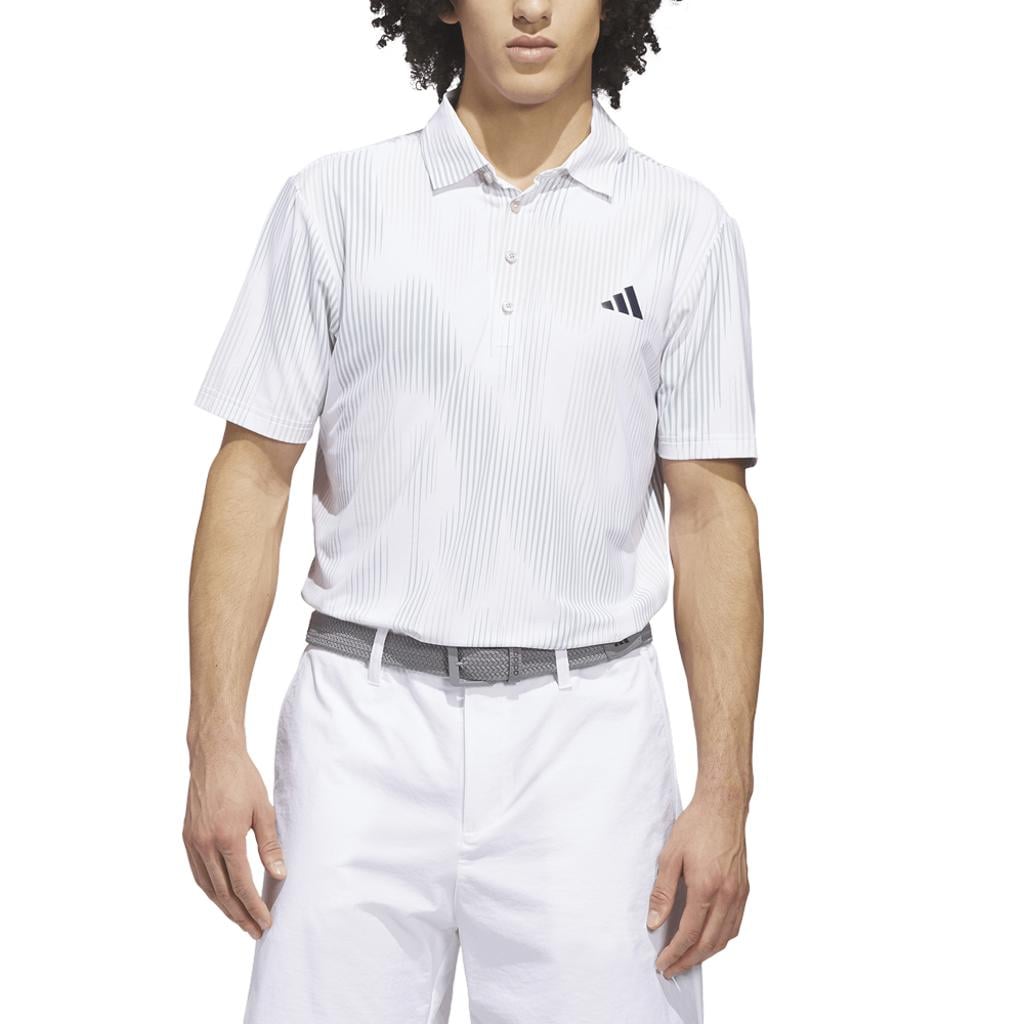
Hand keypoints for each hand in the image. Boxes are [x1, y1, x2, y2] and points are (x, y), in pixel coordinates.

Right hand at [182, 746, 285, 938]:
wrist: (214, 756)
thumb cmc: (242, 779)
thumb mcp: (263, 810)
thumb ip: (269, 845)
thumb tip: (279, 875)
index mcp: (226, 838)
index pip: (242, 885)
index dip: (254, 907)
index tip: (266, 922)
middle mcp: (205, 844)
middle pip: (223, 892)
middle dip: (240, 916)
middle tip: (255, 931)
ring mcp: (193, 842)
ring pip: (207, 887)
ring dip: (224, 907)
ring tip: (240, 920)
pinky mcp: (187, 837)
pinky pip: (198, 873)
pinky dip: (210, 890)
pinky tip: (221, 897)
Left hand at [647, 791, 749, 976]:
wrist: (724, 807)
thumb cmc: (696, 826)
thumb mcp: (670, 855)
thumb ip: (663, 892)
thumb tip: (654, 922)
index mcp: (706, 887)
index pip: (689, 933)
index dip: (675, 953)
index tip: (663, 963)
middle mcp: (727, 895)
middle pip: (709, 943)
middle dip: (688, 960)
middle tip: (672, 969)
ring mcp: (739, 894)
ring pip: (725, 938)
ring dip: (706, 954)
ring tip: (687, 959)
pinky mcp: (745, 890)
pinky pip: (735, 925)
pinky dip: (721, 939)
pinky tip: (708, 940)